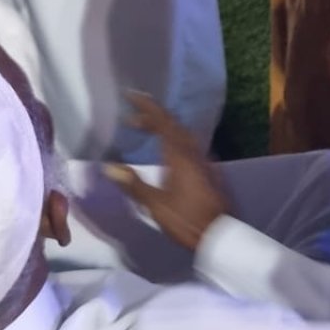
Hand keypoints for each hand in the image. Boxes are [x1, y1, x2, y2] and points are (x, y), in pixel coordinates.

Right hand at [105, 91, 232, 250]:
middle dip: (151, 116)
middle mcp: (193, 151)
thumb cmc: (186, 219)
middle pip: (172, 125)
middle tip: (131, 117)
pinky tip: (167, 150)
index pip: (162, 121)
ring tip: (146, 129)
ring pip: (182, 134)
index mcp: (179, 155)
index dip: (146, 106)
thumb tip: (109, 166)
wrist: (220, 234)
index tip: (130, 95)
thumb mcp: (156, 205)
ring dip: (163, 128)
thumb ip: (133, 184)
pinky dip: (174, 139)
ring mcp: (204, 159)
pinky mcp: (209, 169)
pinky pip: (189, 144)